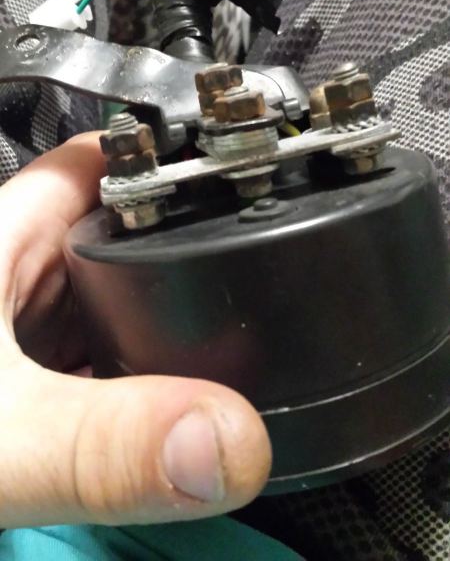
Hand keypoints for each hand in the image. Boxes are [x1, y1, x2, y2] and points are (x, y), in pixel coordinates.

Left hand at [0, 134, 270, 526]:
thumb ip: (100, 444)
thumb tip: (226, 442)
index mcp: (3, 236)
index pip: (107, 164)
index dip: (178, 164)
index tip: (249, 184)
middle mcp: (12, 270)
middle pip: (125, 239)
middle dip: (192, 262)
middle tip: (269, 293)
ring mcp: (17, 329)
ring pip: (112, 308)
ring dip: (166, 331)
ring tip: (240, 358)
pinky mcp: (19, 384)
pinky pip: (95, 368)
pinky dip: (132, 385)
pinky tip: (164, 414)